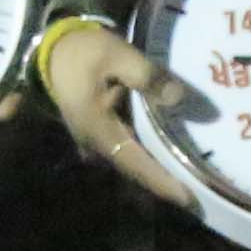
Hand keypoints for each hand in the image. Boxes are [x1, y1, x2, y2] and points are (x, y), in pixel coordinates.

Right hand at [39, 21, 199, 210]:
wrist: (51, 51)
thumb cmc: (83, 52)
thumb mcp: (117, 55)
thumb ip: (147, 76)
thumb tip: (179, 97)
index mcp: (99, 130)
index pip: (136, 163)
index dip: (161, 181)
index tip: (188, 199)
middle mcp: (96, 143)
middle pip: (135, 169)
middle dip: (165, 182)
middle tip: (199, 193)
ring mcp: (95, 141)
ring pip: (131, 162)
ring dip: (156, 169)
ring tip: (189, 175)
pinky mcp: (99, 133)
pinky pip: (126, 150)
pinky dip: (146, 155)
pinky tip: (168, 151)